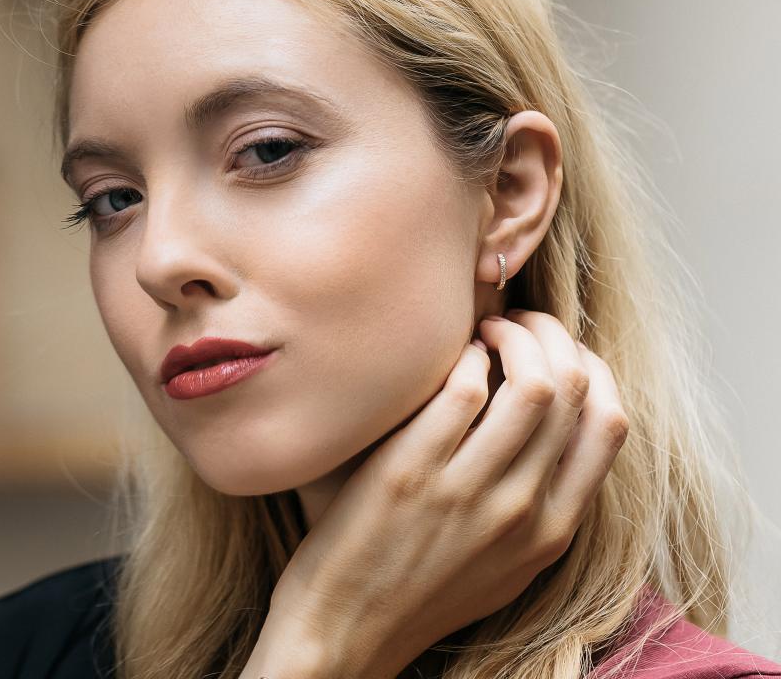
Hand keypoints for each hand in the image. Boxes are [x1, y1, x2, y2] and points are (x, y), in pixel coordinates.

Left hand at [241, 310, 628, 678]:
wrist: (347, 634)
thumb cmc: (424, 589)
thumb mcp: (508, 563)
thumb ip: (540, 503)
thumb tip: (555, 424)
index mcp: (553, 530)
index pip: (610, 424)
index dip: (592, 368)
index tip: (561, 350)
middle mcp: (522, 511)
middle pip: (574, 390)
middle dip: (552, 335)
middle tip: (518, 324)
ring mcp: (468, 492)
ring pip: (532, 384)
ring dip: (515, 336)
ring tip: (487, 330)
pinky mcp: (411, 473)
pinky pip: (462, 389)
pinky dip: (464, 357)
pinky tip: (447, 357)